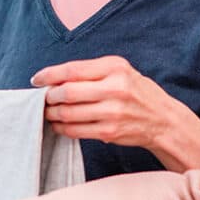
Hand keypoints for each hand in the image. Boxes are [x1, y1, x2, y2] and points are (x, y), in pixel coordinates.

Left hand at [32, 56, 199, 173]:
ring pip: (69, 113)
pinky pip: (76, 131)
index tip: (36, 79)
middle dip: (49, 97)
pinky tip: (59, 125)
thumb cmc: (137, 92)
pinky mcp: (110, 131)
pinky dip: (62, 128)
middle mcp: (115, 88)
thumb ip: (91, 72)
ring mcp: (113, 112)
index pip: (73, 70)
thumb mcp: (120, 72)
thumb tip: (54, 79)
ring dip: (53, 114)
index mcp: (115, 68)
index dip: (49, 75)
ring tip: (49, 112)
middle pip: (67, 93)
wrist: (162, 120)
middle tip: (44, 98)